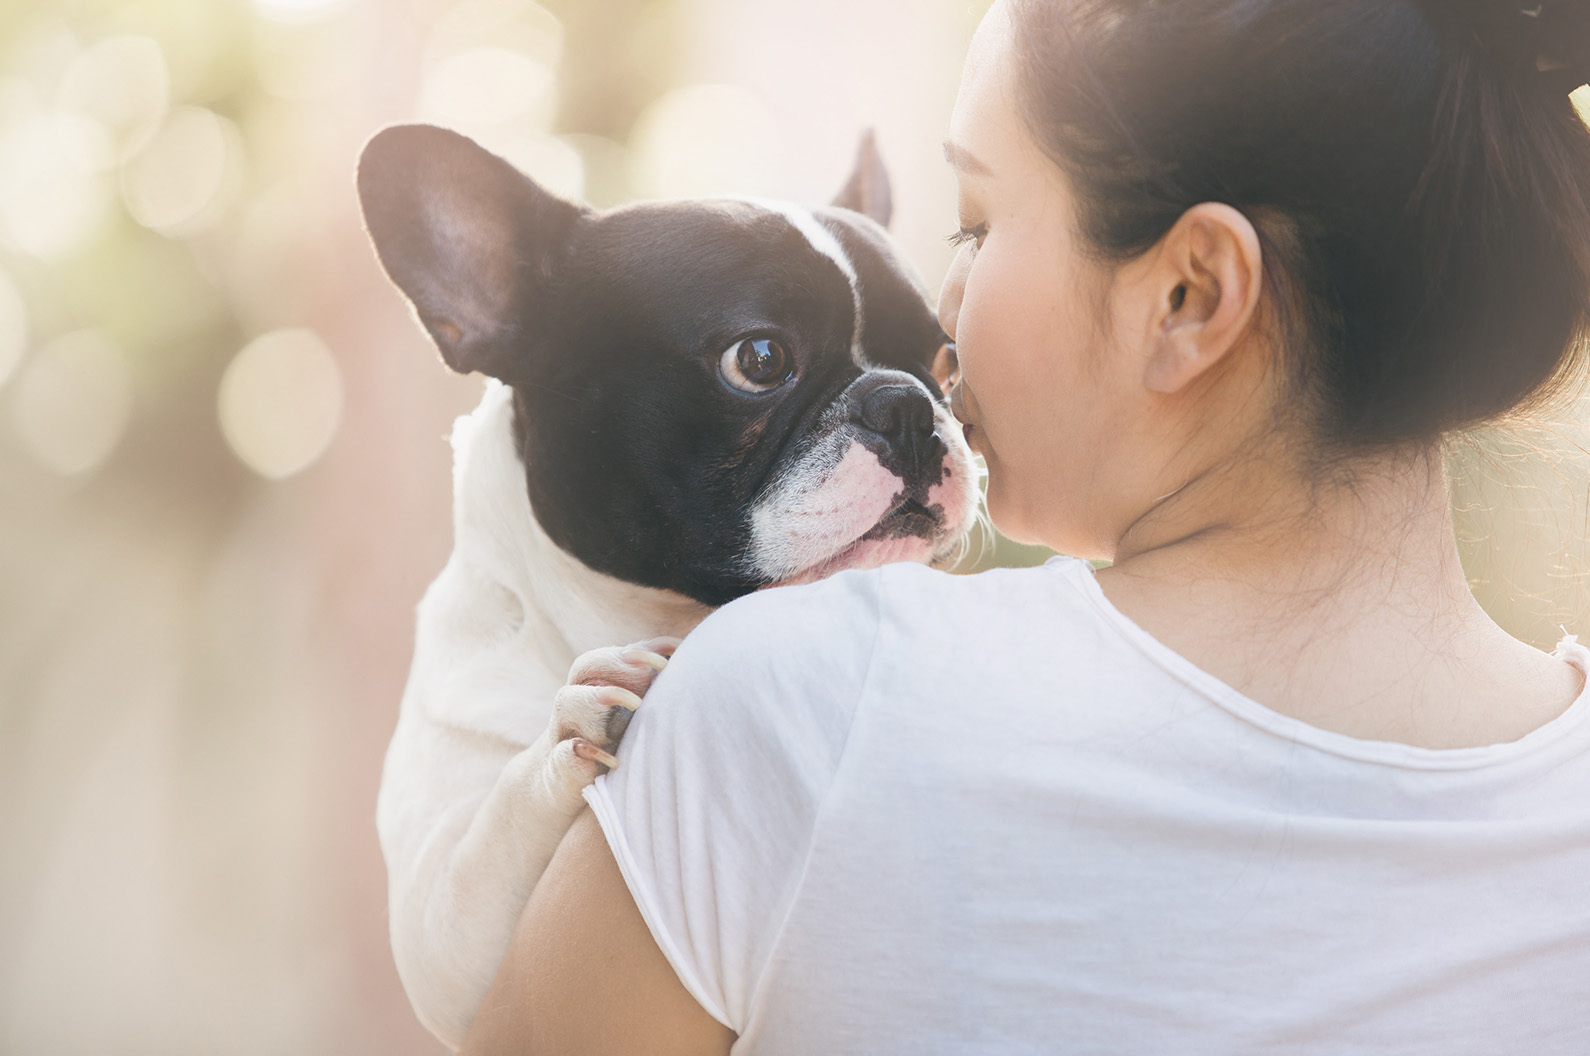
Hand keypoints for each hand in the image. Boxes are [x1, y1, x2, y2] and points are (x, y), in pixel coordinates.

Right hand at [552, 637, 681, 776]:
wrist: (567, 782)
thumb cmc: (613, 743)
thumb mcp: (635, 714)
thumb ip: (655, 688)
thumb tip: (691, 659)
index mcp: (596, 683)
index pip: (615, 655)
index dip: (641, 650)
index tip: (671, 655)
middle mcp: (576, 699)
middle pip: (584, 665)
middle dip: (617, 662)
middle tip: (650, 672)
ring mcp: (563, 729)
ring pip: (567, 700)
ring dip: (599, 698)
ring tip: (635, 704)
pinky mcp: (559, 762)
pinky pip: (565, 752)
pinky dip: (585, 753)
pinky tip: (614, 761)